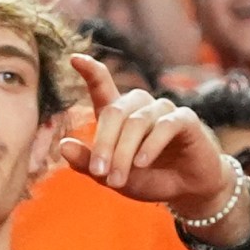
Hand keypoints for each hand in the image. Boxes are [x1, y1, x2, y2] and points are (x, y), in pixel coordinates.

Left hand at [58, 54, 230, 207]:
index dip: (90, 72)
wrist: (187, 191)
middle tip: (99, 172)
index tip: (73, 58)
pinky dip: (150, 146)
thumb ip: (88, 163)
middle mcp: (140, 107)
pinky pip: (164, 126)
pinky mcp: (186, 120)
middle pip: (114, 112)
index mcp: (119, 116)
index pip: (103, 88)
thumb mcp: (113, 176)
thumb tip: (62, 145)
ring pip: (136, 122)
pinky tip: (141, 164)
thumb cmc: (148, 179)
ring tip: (117, 180)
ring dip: (123, 152)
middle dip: (103, 144)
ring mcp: (163, 111)